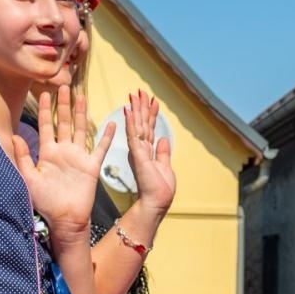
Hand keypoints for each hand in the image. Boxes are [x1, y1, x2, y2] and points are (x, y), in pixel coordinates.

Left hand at [11, 85, 114, 236]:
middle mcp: (64, 151)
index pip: (46, 126)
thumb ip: (23, 157)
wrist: (65, 219)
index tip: (43, 93)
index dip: (45, 110)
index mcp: (48, 153)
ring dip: (82, 113)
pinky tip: (112, 123)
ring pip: (81, 129)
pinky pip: (101, 148)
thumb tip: (14, 136)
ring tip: (82, 96)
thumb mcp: (29, 178)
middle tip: (64, 86)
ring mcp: (79, 157)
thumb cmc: (45, 203)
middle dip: (64, 105)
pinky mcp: (92, 166)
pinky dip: (107, 136)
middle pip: (64, 122)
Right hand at [126, 91, 175, 214]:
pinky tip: (128, 110)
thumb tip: (163, 139)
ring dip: (136, 109)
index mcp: (148, 152)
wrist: (156, 202)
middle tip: (140, 91)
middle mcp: (141, 149)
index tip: (151, 100)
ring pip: (137, 125)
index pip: (149, 128)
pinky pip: (133, 135)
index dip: (150, 114)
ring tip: (134, 94)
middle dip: (141, 106)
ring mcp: (138, 151)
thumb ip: (163, 153)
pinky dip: (131, 122)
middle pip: (142, 123)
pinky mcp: (137, 155)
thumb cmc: (160, 189)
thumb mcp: (165, 167)